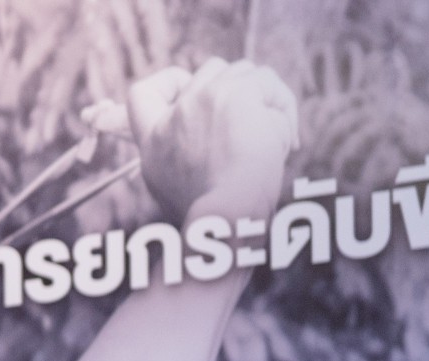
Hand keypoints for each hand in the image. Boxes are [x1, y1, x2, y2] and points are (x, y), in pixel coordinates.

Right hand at [129, 58, 297, 220]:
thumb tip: (220, 137)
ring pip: (243, 73)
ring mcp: (203, 98)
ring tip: (273, 143)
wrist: (228, 219)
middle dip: (235, 93)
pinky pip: (267, 82)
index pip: (142, 95)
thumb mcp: (183, 193)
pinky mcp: (236, 92)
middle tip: (252, 131)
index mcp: (153, 144)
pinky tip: (286, 143)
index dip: (169, 84)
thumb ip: (187, 160)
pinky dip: (283, 108)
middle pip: (209, 73)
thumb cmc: (215, 220)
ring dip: (262, 102)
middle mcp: (174, 117)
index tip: (193, 96)